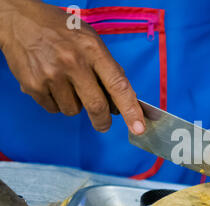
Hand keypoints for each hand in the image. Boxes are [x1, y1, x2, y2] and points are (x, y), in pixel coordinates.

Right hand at [0, 0, 144, 134]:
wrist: (18, 20)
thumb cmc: (61, 31)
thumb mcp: (91, 40)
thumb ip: (107, 68)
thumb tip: (120, 100)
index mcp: (93, 50)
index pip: (118, 85)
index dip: (130, 109)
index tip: (138, 128)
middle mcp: (73, 62)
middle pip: (96, 106)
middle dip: (103, 121)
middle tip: (104, 125)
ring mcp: (51, 75)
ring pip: (74, 110)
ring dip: (76, 105)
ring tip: (67, 85)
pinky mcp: (33, 85)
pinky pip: (54, 109)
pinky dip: (57, 103)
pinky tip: (52, 84)